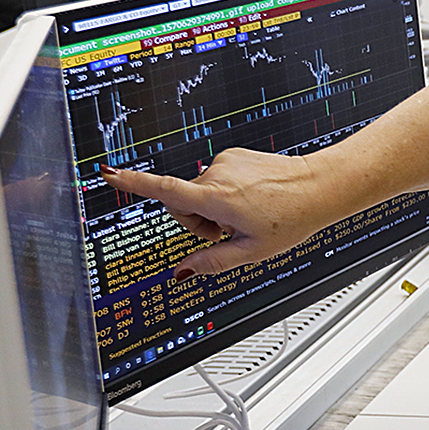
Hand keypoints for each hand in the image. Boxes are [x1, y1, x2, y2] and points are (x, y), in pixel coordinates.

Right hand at [103, 147, 336, 275]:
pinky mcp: (234, 155)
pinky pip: (215, 178)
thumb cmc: (292, 218)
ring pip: (198, 190)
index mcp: (218, 198)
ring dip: (211, 207)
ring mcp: (226, 162)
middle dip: (194, 221)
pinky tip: (250, 200)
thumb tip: (181, 274)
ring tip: (243, 216)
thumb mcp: (251, 252)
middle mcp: (217, 174)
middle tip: (223, 233)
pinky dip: (224, 192)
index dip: (133, 184)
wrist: (320, 187)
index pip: (165, 192)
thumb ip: (210, 263)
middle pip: (180, 202)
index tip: (108, 174)